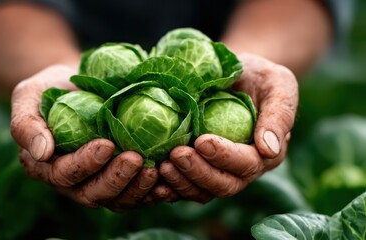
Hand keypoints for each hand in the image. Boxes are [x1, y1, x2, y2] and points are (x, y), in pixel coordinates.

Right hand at [10, 65, 158, 211]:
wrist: (76, 88)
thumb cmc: (50, 90)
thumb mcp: (28, 97)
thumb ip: (27, 124)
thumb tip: (43, 152)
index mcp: (46, 166)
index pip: (65, 174)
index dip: (85, 163)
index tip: (106, 144)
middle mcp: (72, 182)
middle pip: (93, 194)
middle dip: (116, 179)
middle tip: (136, 158)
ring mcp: (97, 182)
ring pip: (117, 199)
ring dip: (137, 188)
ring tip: (156, 169)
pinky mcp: (120, 179)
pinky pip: (135, 193)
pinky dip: (152, 191)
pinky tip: (166, 178)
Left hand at [157, 53, 298, 202]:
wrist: (236, 75)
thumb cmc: (259, 75)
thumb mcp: (278, 84)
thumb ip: (279, 114)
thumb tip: (269, 150)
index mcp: (266, 153)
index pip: (247, 164)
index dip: (225, 156)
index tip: (202, 141)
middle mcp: (244, 169)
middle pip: (223, 185)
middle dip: (199, 172)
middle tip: (176, 154)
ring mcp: (220, 171)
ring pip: (202, 191)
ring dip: (181, 182)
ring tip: (161, 166)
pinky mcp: (200, 168)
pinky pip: (185, 186)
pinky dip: (170, 186)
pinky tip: (154, 176)